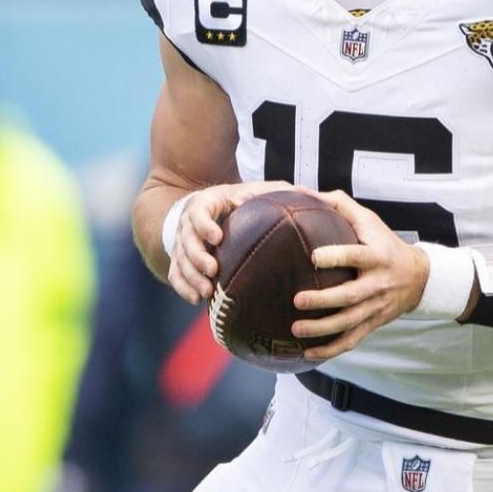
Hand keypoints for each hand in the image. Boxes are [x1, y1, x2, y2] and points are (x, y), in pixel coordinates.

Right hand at [163, 181, 292, 303]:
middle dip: (197, 256)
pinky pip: (175, 274)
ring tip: (206, 293)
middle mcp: (189, 223)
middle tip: (213, 271)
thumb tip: (317, 195)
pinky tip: (197, 300)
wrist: (211, 205)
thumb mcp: (258, 191)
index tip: (217, 238)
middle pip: (185, 240)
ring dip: (191, 277)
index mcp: (206, 203)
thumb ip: (282, 192)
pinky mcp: (181, 258)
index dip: (204, 225)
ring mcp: (182, 242)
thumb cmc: (242, 199)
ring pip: (179, 260)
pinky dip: (183, 287)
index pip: (198, 212)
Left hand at [294, 191, 428, 360]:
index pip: (356, 256)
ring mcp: (376, 308)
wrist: (420, 277)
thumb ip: (339, 205)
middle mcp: (378, 284)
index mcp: (376, 256)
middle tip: (296, 299)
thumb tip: (304, 192)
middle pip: (350, 296)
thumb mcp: (369, 220)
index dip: (336, 257)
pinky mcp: (373, 324)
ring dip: (322, 330)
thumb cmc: (385, 243)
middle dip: (324, 300)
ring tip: (296, 329)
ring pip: (349, 323)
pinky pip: (352, 341)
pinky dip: (330, 350)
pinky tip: (308, 354)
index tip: (313, 257)